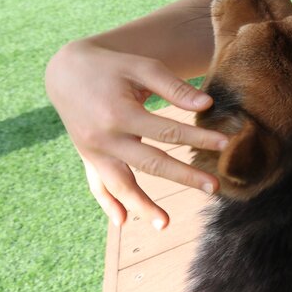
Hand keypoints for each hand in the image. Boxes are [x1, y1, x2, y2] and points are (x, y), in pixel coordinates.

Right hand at [45, 40, 228, 229]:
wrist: (66, 72)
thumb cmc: (112, 67)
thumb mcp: (142, 68)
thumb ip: (174, 87)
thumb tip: (207, 106)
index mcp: (120, 113)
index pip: (167, 131)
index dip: (198, 138)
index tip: (225, 144)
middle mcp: (104, 138)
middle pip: (150, 163)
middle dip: (184, 176)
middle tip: (214, 187)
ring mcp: (93, 151)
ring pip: (121, 184)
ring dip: (142, 205)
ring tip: (165, 224)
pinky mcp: (88, 157)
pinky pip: (97, 185)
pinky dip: (108, 204)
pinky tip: (122, 222)